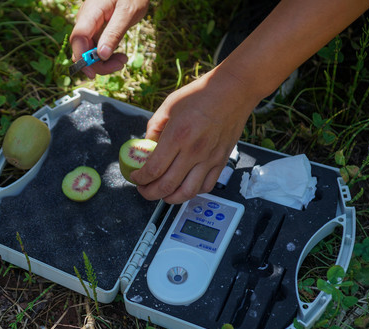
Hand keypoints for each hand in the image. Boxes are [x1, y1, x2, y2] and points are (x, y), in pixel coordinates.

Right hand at [69, 0, 148, 77]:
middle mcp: (87, 20)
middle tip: (120, 64)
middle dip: (97, 63)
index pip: (78, 38)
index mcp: (91, 13)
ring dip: (103, 61)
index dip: (82, 58)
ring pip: (88, 50)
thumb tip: (102, 55)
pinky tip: (118, 55)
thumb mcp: (127, 13)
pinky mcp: (97, 29)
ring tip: (122, 59)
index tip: (93, 72)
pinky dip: (105, 55)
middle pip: (81, 48)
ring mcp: (91, 25)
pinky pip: (95, 47)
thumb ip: (114, 33)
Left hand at [130, 67, 261, 203]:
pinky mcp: (221, 161)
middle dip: (149, 193)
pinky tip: (183, 186)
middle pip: (167, 186)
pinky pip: (206, 186)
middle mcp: (194, 151)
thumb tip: (146, 147)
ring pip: (187, 193)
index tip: (135, 177)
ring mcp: (209, 158)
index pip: (153, 170)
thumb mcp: (168, 106)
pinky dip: (192, 192)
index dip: (140, 178)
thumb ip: (154, 128)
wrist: (233, 90)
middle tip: (143, 189)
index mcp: (177, 136)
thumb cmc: (201, 94)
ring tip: (161, 193)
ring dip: (169, 198)